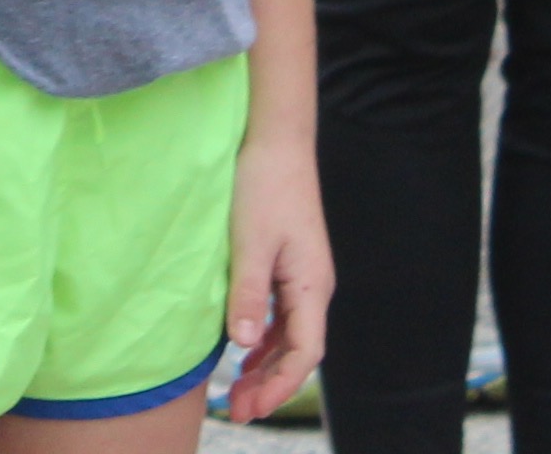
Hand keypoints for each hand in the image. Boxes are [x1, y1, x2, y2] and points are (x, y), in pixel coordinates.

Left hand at [218, 129, 333, 426]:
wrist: (276, 139)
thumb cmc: (264, 185)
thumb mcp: (249, 242)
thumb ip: (247, 294)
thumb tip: (240, 345)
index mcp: (311, 285)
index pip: (304, 352)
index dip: (279, 385)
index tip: (250, 406)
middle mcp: (314, 287)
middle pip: (298, 351)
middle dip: (270, 385)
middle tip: (236, 411)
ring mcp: (303, 276)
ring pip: (289, 336)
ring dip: (265, 365)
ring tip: (237, 391)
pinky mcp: (289, 264)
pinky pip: (280, 316)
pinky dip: (263, 340)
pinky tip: (243, 351)